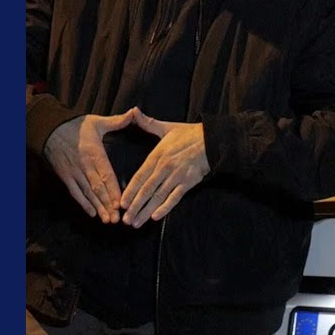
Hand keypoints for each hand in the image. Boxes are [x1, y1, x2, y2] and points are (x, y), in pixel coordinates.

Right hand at [43, 109, 135, 222]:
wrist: (50, 129)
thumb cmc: (76, 126)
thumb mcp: (97, 121)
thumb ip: (117, 121)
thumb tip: (133, 112)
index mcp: (95, 153)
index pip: (106, 175)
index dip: (113, 190)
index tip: (121, 203)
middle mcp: (85, 166)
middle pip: (98, 188)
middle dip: (107, 204)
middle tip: (117, 218)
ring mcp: (74, 173)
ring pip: (87, 193)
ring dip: (97, 207)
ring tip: (107, 220)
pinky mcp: (65, 176)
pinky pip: (75, 192)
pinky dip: (83, 203)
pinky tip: (92, 213)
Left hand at [120, 108, 209, 227]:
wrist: (212, 140)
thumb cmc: (189, 134)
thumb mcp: (167, 127)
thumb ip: (148, 123)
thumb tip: (133, 111)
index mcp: (158, 155)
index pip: (140, 176)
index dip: (130, 190)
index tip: (121, 203)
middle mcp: (165, 167)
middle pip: (147, 190)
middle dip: (135, 206)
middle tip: (125, 220)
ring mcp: (177, 176)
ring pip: (158, 197)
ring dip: (146, 210)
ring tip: (136, 222)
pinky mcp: (188, 183)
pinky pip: (175, 198)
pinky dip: (165, 208)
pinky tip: (156, 217)